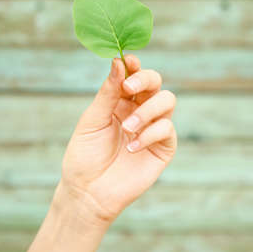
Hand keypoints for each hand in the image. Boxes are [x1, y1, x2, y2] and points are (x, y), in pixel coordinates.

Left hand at [60, 54, 176, 224]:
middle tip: (128, 87)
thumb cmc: (85, 154)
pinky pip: (167, 129)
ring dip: (147, 110)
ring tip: (127, 127)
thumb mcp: (92, 119)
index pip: (133, 75)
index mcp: (120, 101)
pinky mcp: (163, 148)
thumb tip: (118, 60)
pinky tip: (132, 147)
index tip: (128, 60)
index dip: (133, 65)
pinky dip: (150, 134)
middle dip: (144, 79)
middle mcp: (139, 110)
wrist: (88, 192)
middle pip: (155, 82)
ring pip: (166, 101)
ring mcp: (152, 128)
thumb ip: (108, 92)